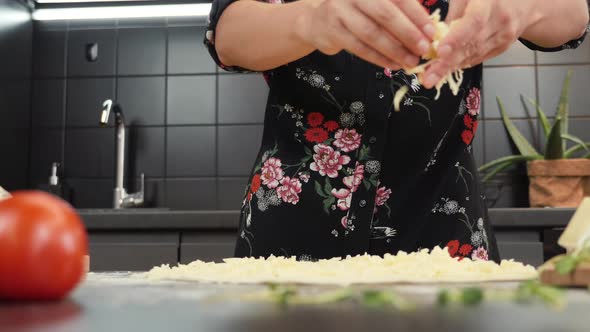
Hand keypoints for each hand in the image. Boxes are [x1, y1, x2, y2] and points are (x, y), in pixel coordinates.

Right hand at [295, 0, 435, 69]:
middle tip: (423, 49)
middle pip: (385, 14)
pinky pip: (360, 48)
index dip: (416, 15)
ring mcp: (340, 11)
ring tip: (410, 61)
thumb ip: (399, 11)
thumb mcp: (376, 4)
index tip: (431, 31)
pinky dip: (379, 58)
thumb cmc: (355, 12)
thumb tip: (428, 29)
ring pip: (372, 34)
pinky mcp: (332, 31)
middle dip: (407, 33)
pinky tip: (393, 64)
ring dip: (394, 50)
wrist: (317, 21)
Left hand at [422, 0, 533, 87]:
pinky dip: (461, 64)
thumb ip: (454, 13)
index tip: (439, 51)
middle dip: (447, 63)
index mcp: (489, 3)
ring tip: (431, 79)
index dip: (456, 38)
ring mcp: (504, 37)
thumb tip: (436, 36)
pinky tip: (446, 71)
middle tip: (428, 78)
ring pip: (474, 55)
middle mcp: (500, 21)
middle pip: (471, 45)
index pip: (473, 23)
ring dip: (451, 68)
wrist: (524, 3)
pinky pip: (479, 58)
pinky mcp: (503, 48)